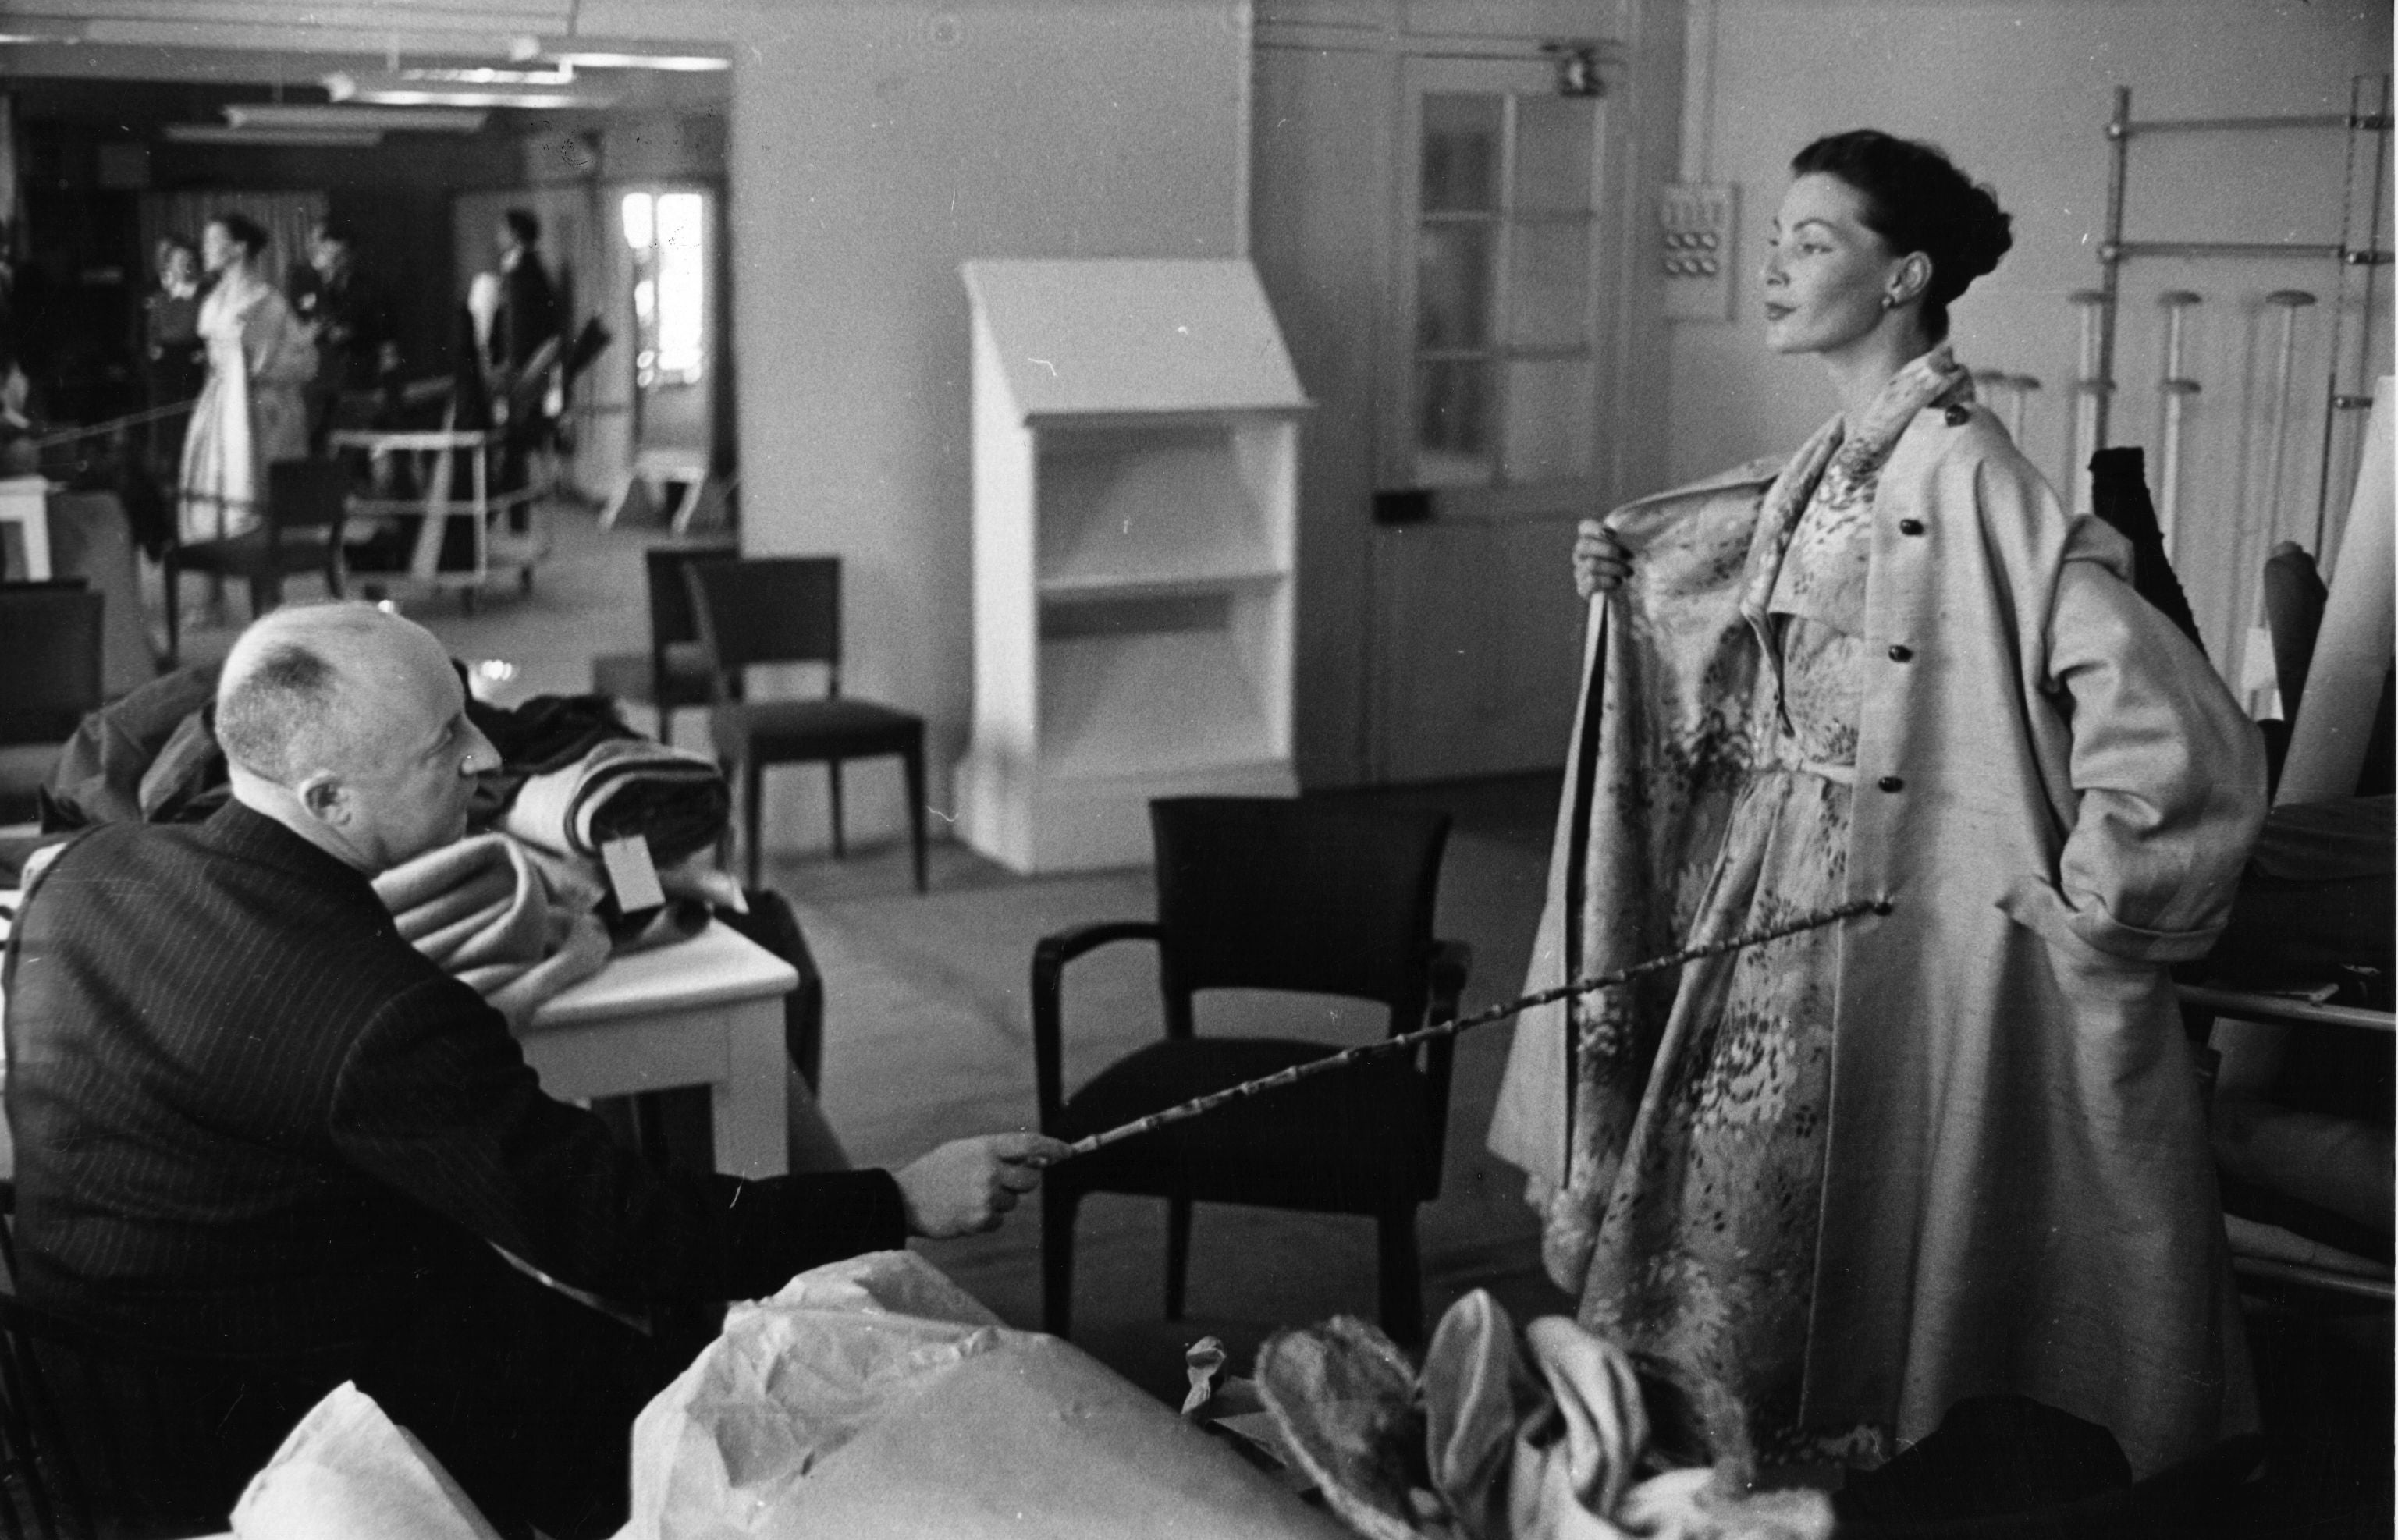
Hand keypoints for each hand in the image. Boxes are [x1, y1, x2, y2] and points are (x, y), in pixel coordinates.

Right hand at [894, 1131, 1071, 1237]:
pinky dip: (986, 1219)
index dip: (1053, 1148)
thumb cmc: (934, 1172)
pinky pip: (999, 1221)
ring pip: (1012, 1202)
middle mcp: (989, 1170)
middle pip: (1030, 1179)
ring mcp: (986, 1196)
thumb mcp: (962, 1149)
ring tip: (969, 1196)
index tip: (1068, 1152)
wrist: (903, 1199)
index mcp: (985, 1147)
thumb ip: (995, 1152)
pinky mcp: (981, 1220)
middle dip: (1022, 1182)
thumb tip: (1032, 1158)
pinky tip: (965, 1211)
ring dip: (998, 1201)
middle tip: (1000, 1182)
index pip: (1030, 1144)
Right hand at [1573, 519, 1630, 597]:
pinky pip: (1591, 582)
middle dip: (1608, 549)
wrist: (1629, 589)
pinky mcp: (1583, 588)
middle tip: (1628, 556)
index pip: (1584, 527)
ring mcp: (1580, 571)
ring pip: (1591, 564)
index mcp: (1589, 539)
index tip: (1615, 534)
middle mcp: (1580, 554)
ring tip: (1629, 571)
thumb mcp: (1632, 544)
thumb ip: (1629, 532)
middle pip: (1583, 545)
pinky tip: (1619, 581)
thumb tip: (1625, 525)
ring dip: (1614, 567)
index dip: (1596, 528)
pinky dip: (1608, 581)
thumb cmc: (1628, 562)